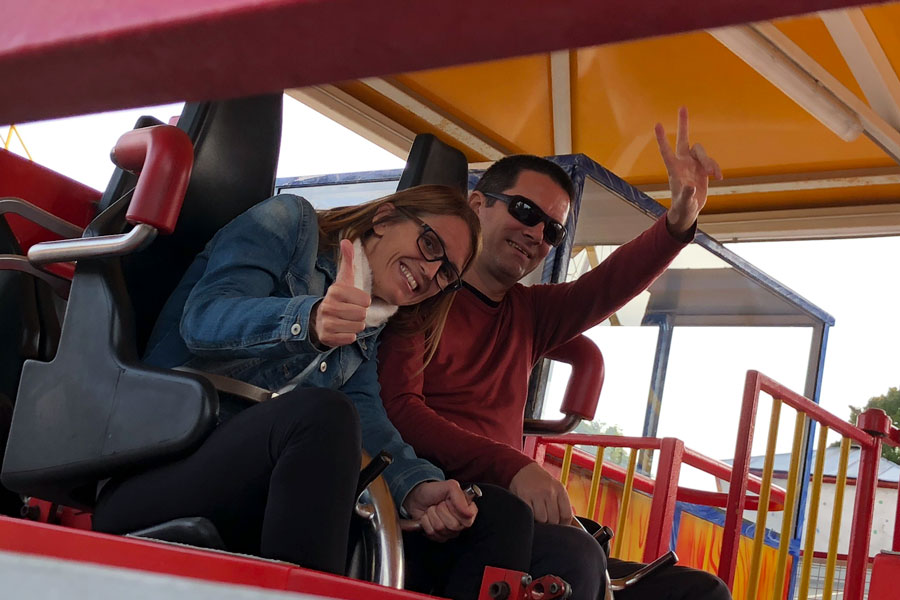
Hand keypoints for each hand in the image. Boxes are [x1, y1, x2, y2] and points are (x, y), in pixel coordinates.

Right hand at [311, 239, 370, 346]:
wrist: (319, 318)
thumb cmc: (339, 298)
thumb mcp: (344, 279)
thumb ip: (348, 260)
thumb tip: (346, 240)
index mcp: (335, 290)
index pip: (365, 300)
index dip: (364, 302)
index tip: (354, 300)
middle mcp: (328, 306)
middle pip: (362, 315)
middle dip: (360, 315)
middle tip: (350, 312)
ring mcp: (326, 323)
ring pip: (357, 327)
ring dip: (355, 325)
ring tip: (346, 320)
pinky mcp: (326, 337)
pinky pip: (350, 338)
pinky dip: (349, 336)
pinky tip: (341, 329)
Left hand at [401, 480, 477, 542]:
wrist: (417, 498)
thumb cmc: (433, 491)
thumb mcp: (449, 486)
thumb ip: (460, 497)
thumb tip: (469, 513)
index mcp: (467, 509)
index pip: (468, 517)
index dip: (457, 509)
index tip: (449, 501)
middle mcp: (461, 522)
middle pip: (454, 525)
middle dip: (441, 511)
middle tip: (439, 504)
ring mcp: (450, 531)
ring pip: (441, 528)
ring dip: (432, 515)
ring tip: (433, 509)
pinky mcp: (438, 537)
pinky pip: (432, 533)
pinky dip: (426, 522)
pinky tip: (428, 517)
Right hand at [509, 462, 572, 524]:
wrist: (523, 469)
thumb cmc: (541, 482)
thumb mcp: (555, 488)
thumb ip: (561, 503)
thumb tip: (570, 524)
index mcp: (560, 490)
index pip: (566, 515)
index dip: (563, 524)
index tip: (558, 524)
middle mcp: (550, 491)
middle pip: (554, 519)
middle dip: (550, 522)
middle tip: (545, 517)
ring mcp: (537, 494)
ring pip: (542, 519)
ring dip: (539, 520)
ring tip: (537, 513)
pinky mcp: (524, 497)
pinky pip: (530, 515)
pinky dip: (530, 516)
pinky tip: (530, 510)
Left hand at [655, 106, 721, 235]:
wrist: (689, 209)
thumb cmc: (682, 207)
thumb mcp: (684, 203)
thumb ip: (687, 195)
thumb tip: (691, 188)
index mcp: (674, 169)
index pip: (666, 151)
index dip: (662, 139)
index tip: (658, 124)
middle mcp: (683, 162)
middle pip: (683, 139)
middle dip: (684, 124)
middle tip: (682, 107)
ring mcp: (692, 163)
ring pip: (702, 152)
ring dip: (710, 162)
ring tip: (715, 176)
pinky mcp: (702, 167)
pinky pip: (711, 161)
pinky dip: (715, 168)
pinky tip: (718, 178)